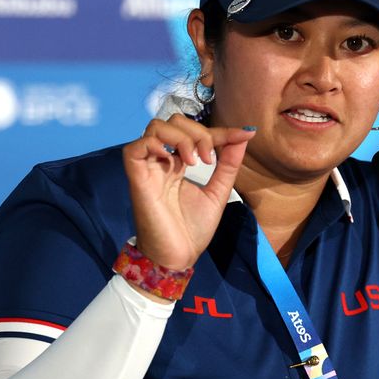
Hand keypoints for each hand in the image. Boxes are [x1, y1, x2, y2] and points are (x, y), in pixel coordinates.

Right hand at [123, 115, 254, 275]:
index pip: (195, 133)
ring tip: (195, 160)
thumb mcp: (217, 192)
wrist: (178, 257)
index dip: (220, 131)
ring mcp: (148, 168)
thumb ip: (228, 164)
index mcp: (178, 163)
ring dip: (181, 136)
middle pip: (173, 121)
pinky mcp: (137, 178)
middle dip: (198, 132)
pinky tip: (174, 159)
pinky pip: (134, 148)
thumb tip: (244, 135)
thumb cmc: (193, 229)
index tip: (243, 135)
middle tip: (210, 158)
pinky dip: (154, 144)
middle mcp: (162, 161)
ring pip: (155, 127)